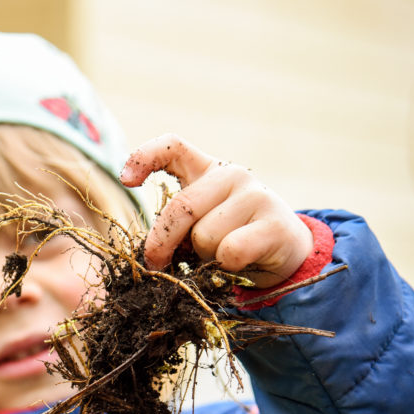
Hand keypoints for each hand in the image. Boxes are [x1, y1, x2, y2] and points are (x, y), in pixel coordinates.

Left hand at [120, 134, 312, 287]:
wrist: (286, 254)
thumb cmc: (233, 238)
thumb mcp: (202, 223)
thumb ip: (179, 224)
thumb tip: (151, 254)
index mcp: (208, 170)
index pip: (172, 146)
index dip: (144, 157)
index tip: (127, 180)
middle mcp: (231, 175)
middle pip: (181, 208)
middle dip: (162, 243)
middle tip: (158, 264)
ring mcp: (256, 195)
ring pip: (205, 236)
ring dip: (205, 257)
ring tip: (222, 256)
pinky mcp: (274, 222)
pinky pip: (230, 252)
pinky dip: (227, 267)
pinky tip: (240, 264)